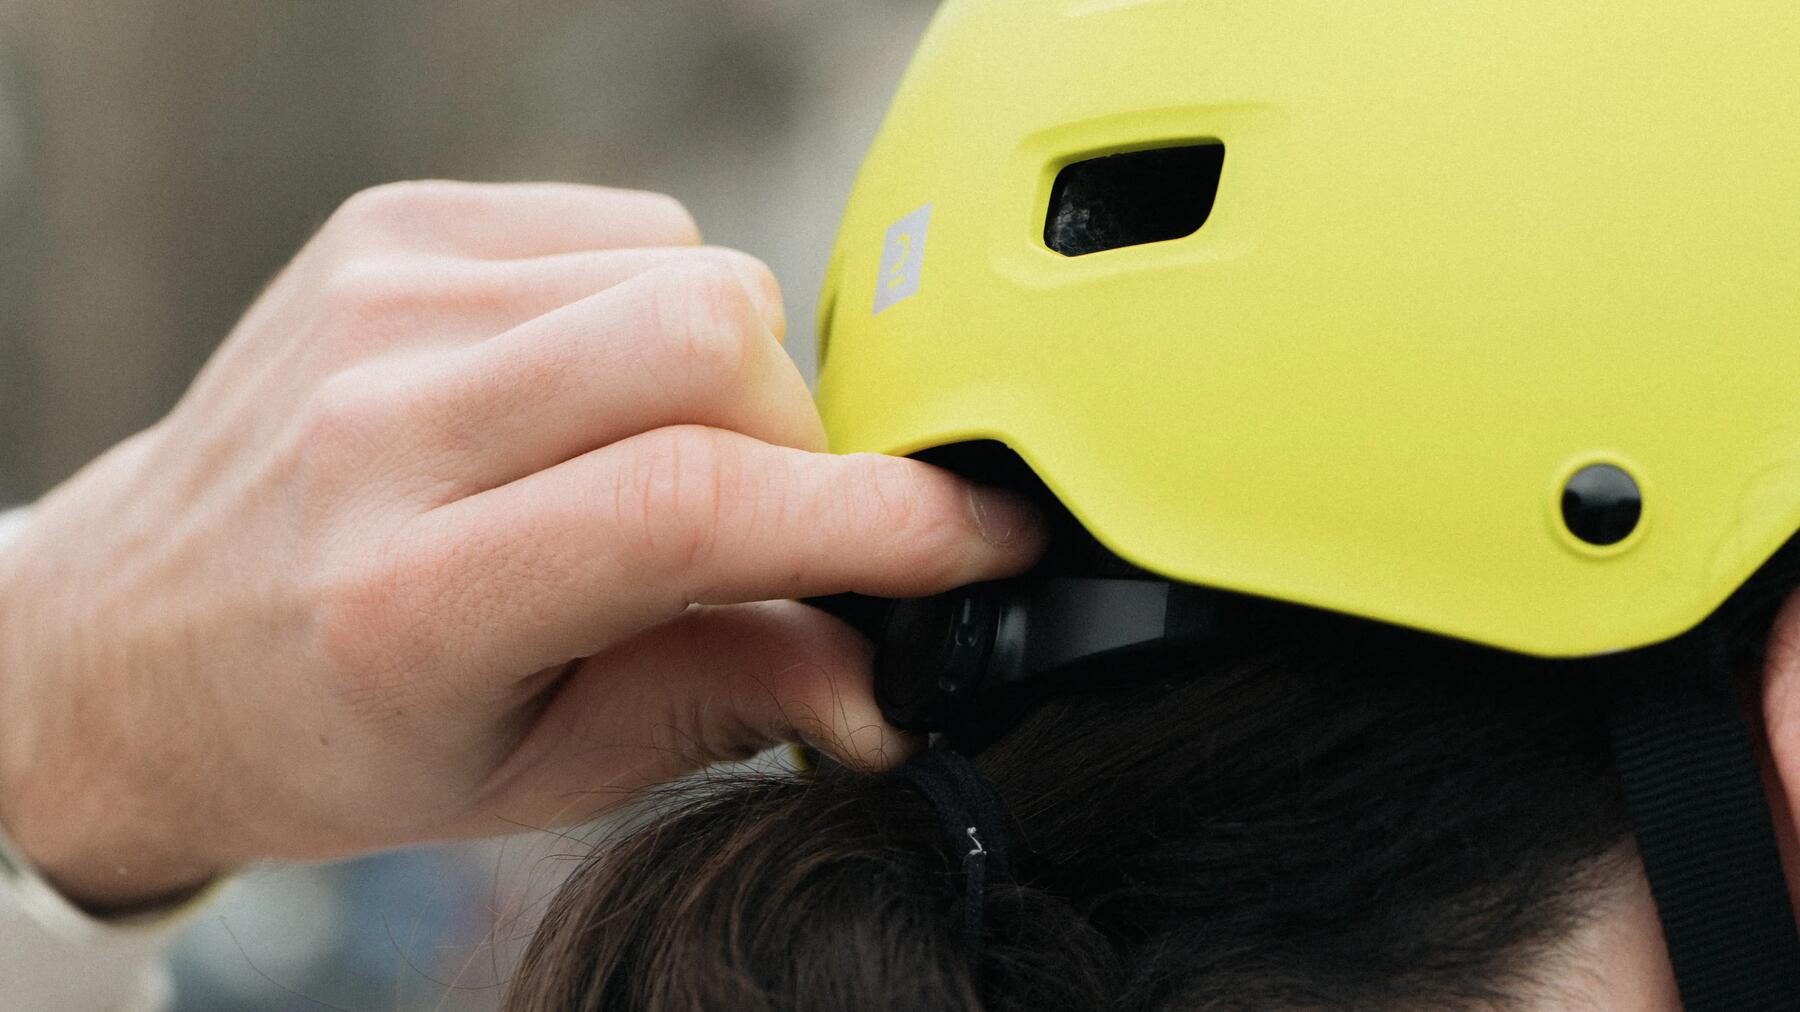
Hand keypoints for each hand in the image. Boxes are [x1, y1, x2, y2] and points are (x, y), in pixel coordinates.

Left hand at [0, 181, 1041, 909]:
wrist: (136, 632)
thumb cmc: (333, 722)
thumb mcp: (529, 773)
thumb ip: (719, 706)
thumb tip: (883, 679)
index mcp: (407, 603)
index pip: (685, 507)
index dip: (874, 519)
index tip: (979, 536)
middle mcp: (377, 428)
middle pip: (705, 338)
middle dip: (804, 435)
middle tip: (773, 519)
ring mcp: (376, 303)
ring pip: (684, 270)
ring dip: (726, 379)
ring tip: (654, 462)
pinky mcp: (389, 230)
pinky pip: (624, 227)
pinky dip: (654, 313)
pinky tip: (591, 393)